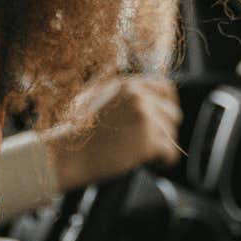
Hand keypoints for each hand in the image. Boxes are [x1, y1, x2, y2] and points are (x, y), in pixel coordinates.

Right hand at [43, 77, 181, 190]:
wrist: (68, 155)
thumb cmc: (77, 132)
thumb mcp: (92, 96)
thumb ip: (114, 86)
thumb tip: (128, 78)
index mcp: (128, 85)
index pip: (166, 89)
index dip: (167, 107)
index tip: (163, 120)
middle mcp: (139, 98)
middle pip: (172, 114)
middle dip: (165, 130)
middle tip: (150, 143)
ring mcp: (144, 119)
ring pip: (172, 135)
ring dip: (162, 147)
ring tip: (145, 154)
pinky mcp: (147, 141)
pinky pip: (171, 153)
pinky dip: (164, 161)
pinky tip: (151, 163)